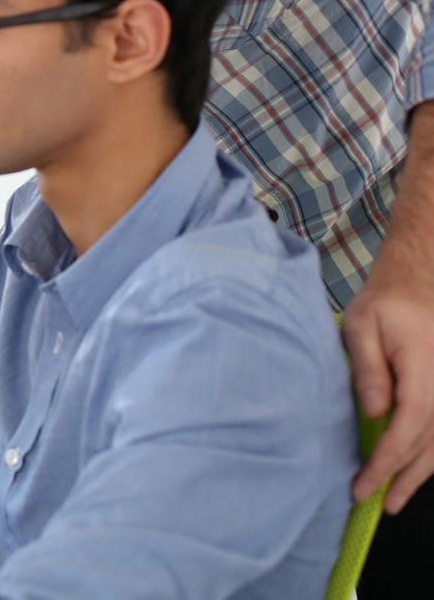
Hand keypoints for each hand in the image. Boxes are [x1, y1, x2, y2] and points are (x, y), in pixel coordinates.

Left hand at [343, 258, 433, 511]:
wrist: (420, 284)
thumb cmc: (385, 303)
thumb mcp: (361, 326)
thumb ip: (368, 369)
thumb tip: (374, 413)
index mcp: (423, 370)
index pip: (408, 427)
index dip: (387, 462)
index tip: (364, 486)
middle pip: (428, 444)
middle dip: (403, 478)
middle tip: (376, 504)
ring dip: (420, 473)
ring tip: (395, 499)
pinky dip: (431, 455)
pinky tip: (415, 470)